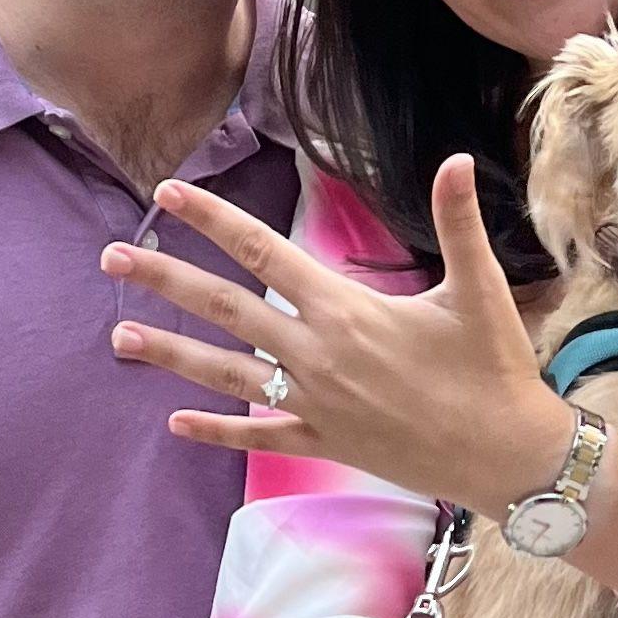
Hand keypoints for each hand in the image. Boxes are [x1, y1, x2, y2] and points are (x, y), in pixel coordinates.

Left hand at [105, 153, 567, 516]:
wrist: (506, 457)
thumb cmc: (496, 371)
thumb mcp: (480, 291)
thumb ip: (458, 223)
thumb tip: (455, 160)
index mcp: (346, 310)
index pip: (264, 253)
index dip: (213, 220)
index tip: (169, 193)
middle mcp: (317, 356)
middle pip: (225, 309)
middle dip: (165, 280)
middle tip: (112, 257)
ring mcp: (315, 404)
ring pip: (226, 374)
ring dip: (170, 354)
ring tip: (119, 336)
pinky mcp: (324, 443)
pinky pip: (259, 436)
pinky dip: (218, 429)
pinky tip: (176, 421)